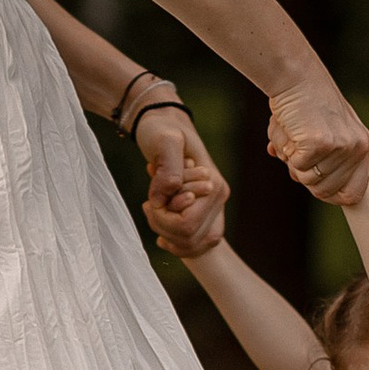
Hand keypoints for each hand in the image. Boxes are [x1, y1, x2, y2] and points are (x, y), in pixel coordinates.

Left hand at [137, 106, 228, 256]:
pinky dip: (173, 241)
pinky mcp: (204, 213)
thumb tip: (165, 199)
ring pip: (191, 244)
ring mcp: (213, 208)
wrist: (162, 125)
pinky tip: (161, 227)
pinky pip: (193, 244)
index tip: (150, 198)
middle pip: (189, 238)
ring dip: (166, 233)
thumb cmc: (161, 130)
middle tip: (149, 204)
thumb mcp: (163, 141)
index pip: (187, 225)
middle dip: (162, 226)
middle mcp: (219, 199)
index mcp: (214, 185)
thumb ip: (168, 168)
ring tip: (154, 210)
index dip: (162, 218)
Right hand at [266, 73, 368, 204]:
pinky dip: (286, 151)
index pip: (354, 193)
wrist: (296, 76)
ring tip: (293, 134)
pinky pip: (297, 166)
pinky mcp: (320, 143)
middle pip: (324, 190)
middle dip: (304, 175)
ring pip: (307, 179)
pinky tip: (290, 129)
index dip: (330, 195)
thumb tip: (300, 175)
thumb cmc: (306, 103)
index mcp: (363, 145)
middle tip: (296, 150)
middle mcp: (358, 148)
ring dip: (292, 160)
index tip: (313, 185)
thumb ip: (320, 158)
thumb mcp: (325, 131)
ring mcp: (341, 146)